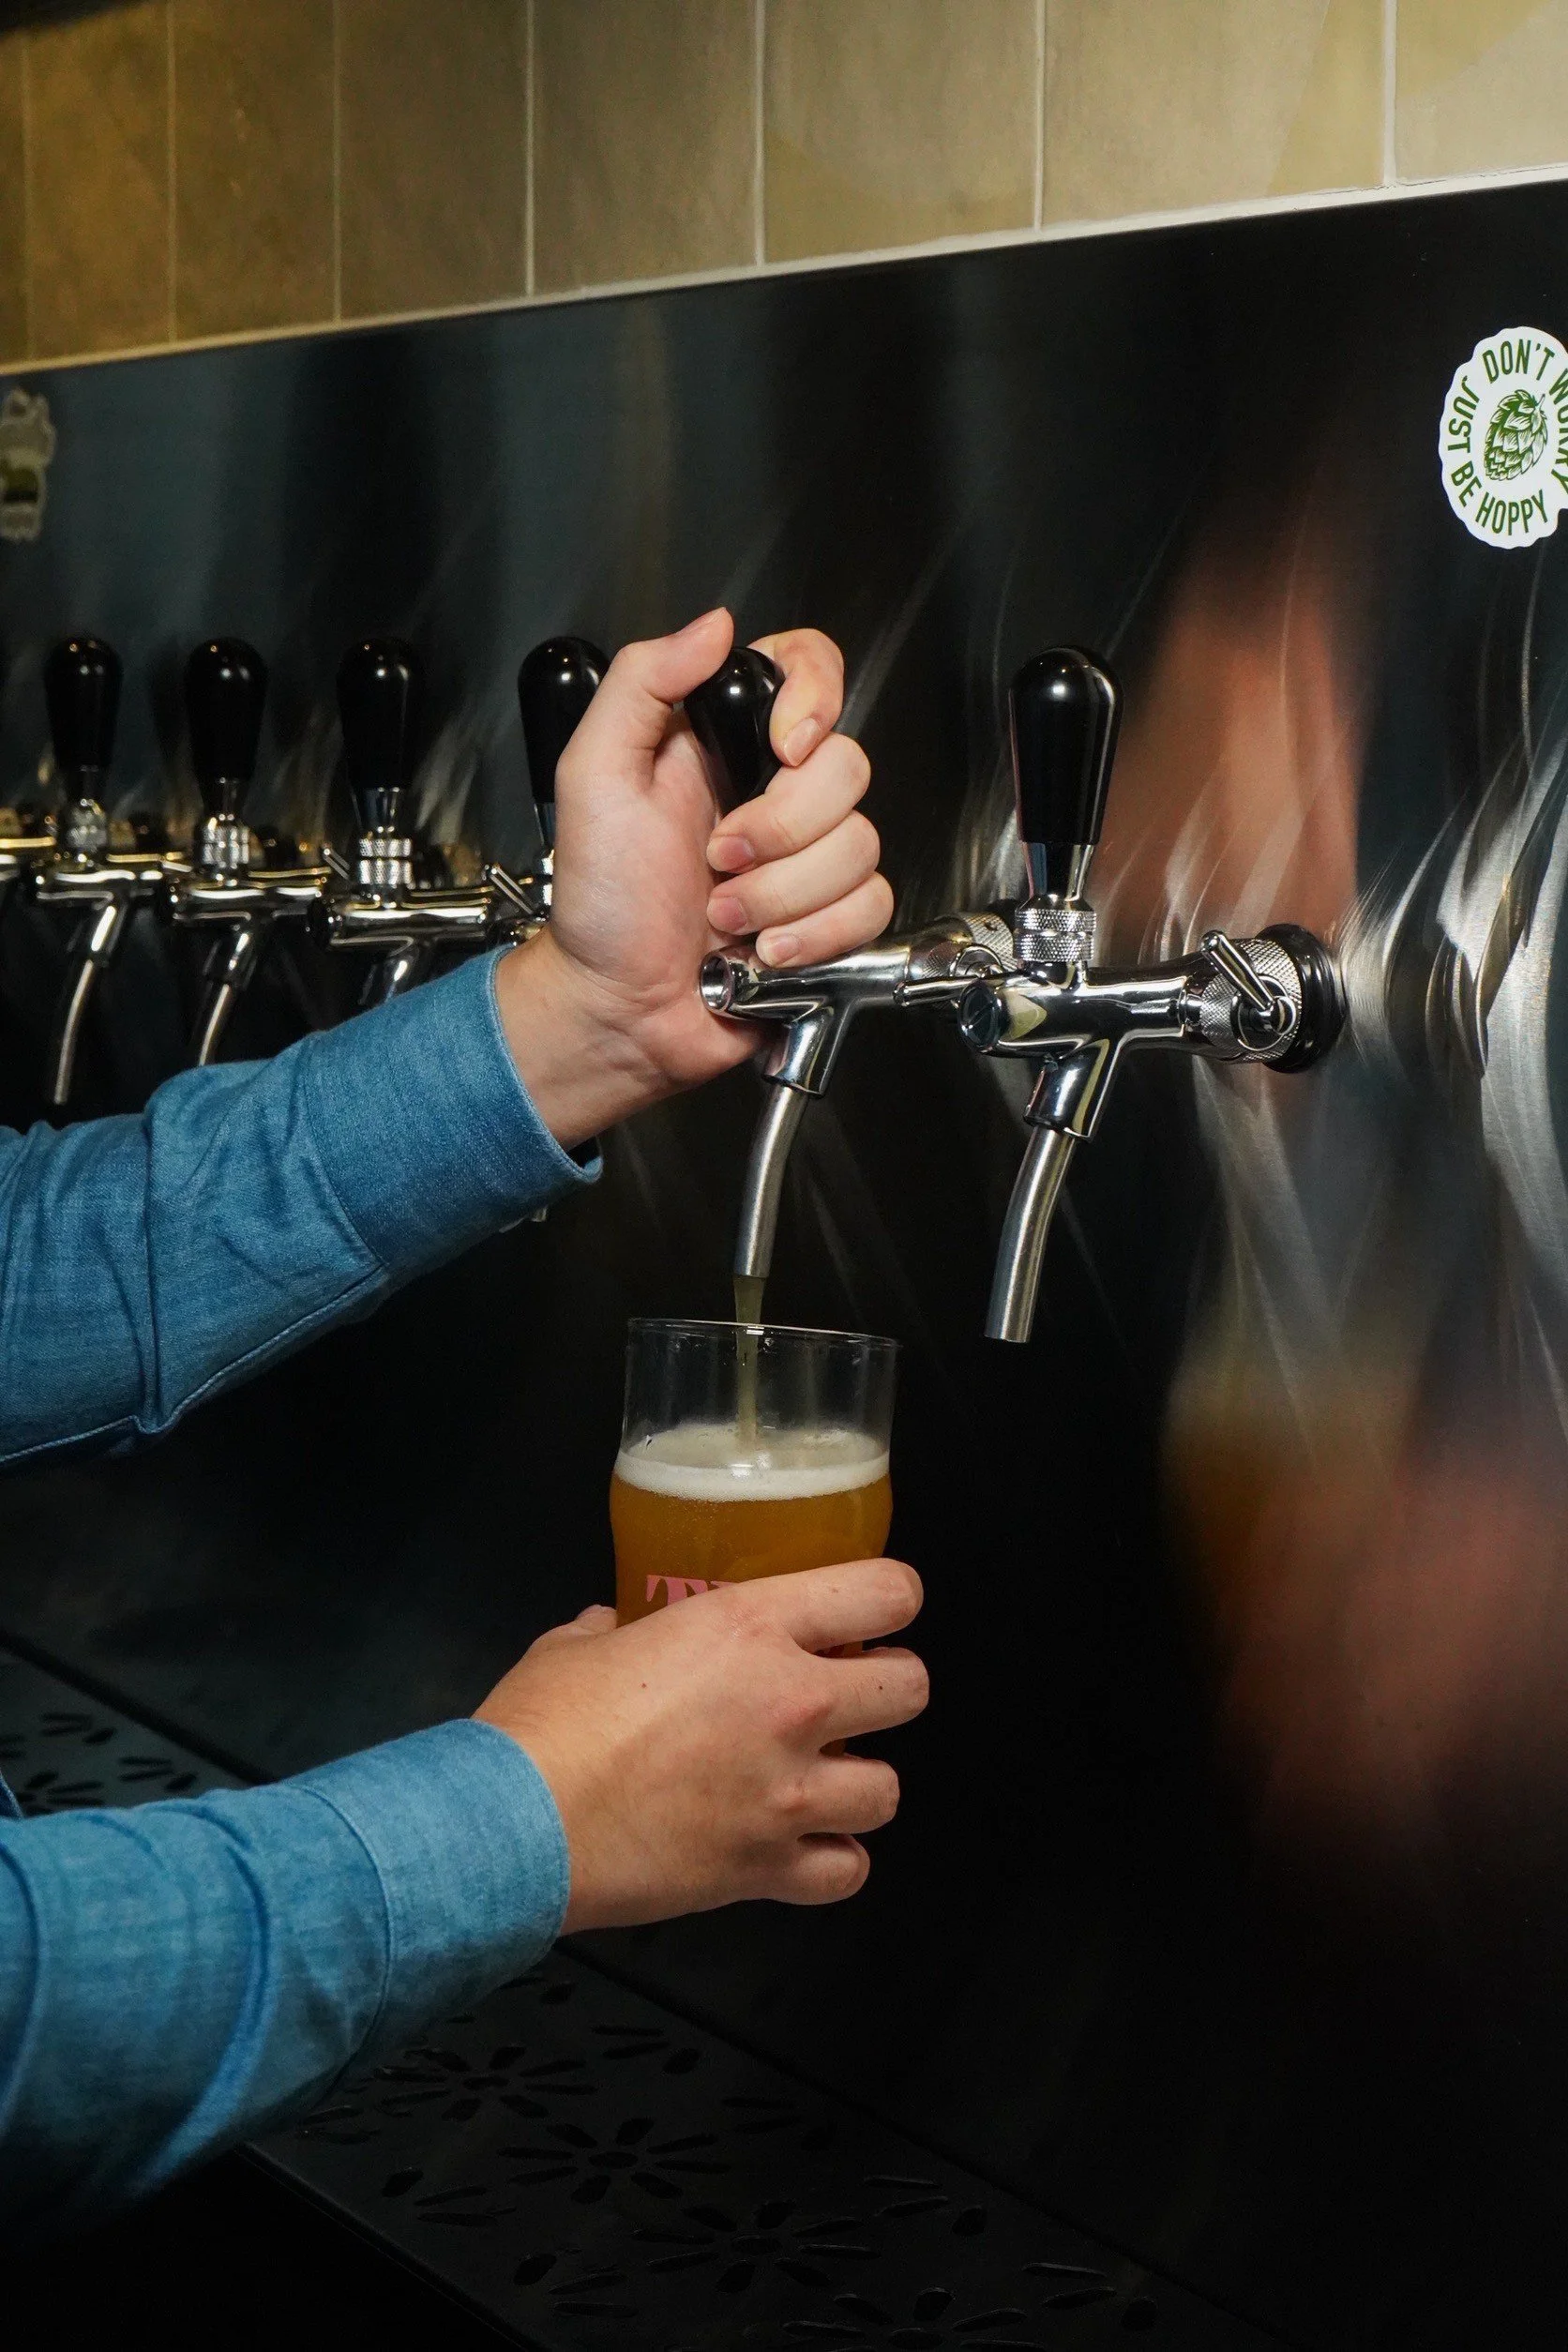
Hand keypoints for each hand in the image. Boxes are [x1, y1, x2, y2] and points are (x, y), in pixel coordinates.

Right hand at [475, 1560, 926, 1929]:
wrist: (515, 1828)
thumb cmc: (544, 1723)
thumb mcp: (576, 1645)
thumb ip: (608, 1630)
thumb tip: (607, 1628)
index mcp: (752, 1626)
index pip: (887, 1591)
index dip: (891, 1600)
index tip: (871, 1614)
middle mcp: (792, 1702)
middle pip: (911, 1689)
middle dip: (886, 1690)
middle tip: (844, 1697)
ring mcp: (788, 1793)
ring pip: (890, 1790)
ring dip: (858, 1783)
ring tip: (819, 1782)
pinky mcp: (768, 1869)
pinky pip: (849, 1872)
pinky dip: (832, 1862)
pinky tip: (799, 1849)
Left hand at [495, 607, 892, 1148]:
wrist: (618, 1009)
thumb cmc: (598, 903)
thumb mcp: (593, 773)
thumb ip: (644, 682)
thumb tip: (716, 626)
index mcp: (724, 742)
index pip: (808, 669)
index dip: (814, 699)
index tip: (782, 747)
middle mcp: (775, 791)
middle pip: (848, 765)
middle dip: (780, 828)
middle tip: (716, 859)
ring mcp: (808, 857)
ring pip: (861, 844)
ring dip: (783, 894)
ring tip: (724, 917)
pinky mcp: (831, 919)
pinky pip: (871, 906)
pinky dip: (815, 935)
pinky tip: (763, 952)